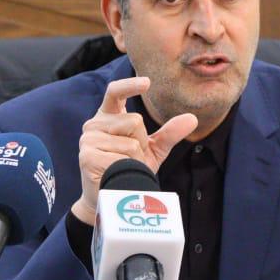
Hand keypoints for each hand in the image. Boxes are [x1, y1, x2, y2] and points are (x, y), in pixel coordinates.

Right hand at [73, 76, 197, 224]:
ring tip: (123, 166)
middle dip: (142, 142)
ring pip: (130, 142)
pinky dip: (127, 168)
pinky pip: (121, 158)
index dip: (130, 85)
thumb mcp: (153, 149)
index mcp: (108, 116)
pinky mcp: (87, 156)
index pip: (115, 92)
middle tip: (131, 157)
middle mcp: (95, 124)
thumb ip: (169, 133)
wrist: (112, 196)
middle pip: (134, 121)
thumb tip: (193, 119)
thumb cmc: (130, 168)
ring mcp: (88, 140)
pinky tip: (116, 173)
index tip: (147, 82)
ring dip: (135, 158)